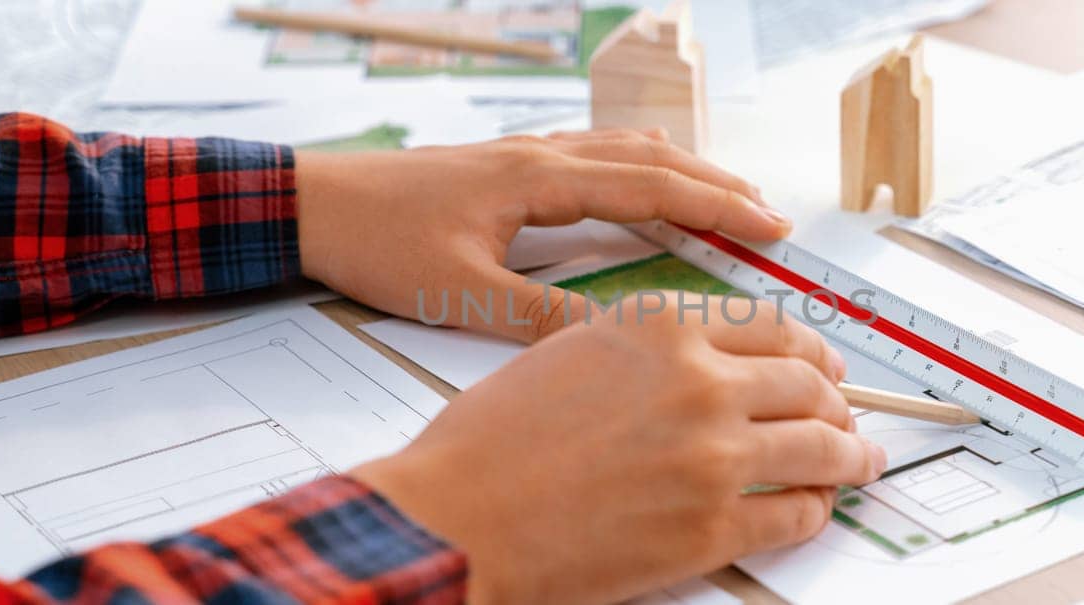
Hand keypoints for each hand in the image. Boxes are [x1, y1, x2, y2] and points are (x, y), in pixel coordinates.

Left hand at [294, 129, 790, 342]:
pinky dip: (638, 165)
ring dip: (683, 171)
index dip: (718, 208)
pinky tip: (642, 175)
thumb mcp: (459, 293)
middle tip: (773, 215)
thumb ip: (539, 318)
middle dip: (718, 187)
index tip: (770, 227)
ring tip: (728, 193)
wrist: (310, 202)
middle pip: (651, 160)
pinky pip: (592, 154)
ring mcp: (522, 154)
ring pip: (623, 150)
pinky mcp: (504, 164)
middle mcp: (540, 156)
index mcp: (538, 180)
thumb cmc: (375, 243)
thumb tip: (615, 341)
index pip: (652, 187)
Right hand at [350, 297, 887, 603]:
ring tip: (859, 461)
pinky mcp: (711, 528)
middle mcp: (699, 381)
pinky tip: (815, 509)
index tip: (821, 361)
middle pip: (808, 381)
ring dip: (849, 455)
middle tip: (847, 413)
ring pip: (820, 446)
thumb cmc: (487, 443)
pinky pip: (794, 515)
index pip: (771, 325)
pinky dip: (815, 512)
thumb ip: (641, 348)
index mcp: (660, 327)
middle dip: (838, 401)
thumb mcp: (566, 351)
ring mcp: (713, 456)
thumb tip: (693, 361)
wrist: (455, 518)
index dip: (809, 346)